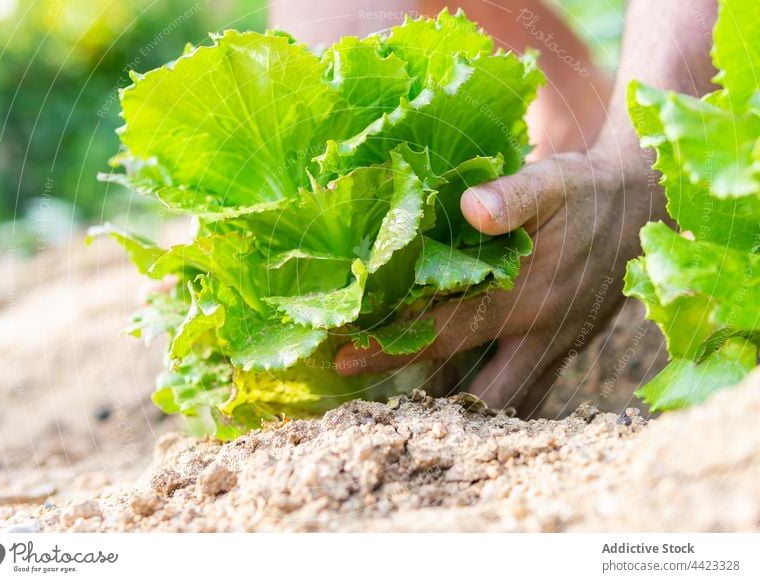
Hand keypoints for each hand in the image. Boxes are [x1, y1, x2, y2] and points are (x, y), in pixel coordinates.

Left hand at [335, 147, 657, 414]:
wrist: (643, 207)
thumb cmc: (587, 192)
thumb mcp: (553, 181)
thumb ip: (513, 195)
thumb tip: (470, 205)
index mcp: (526, 298)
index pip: (442, 333)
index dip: (390, 348)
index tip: (341, 361)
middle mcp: (538, 336)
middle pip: (469, 390)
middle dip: (420, 404)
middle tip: (368, 406)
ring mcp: (554, 350)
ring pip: (499, 401)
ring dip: (454, 409)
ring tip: (400, 411)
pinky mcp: (563, 352)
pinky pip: (522, 391)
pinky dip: (486, 399)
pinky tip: (454, 396)